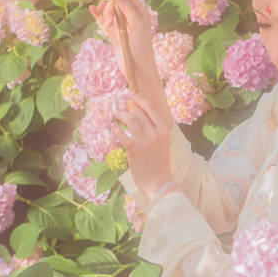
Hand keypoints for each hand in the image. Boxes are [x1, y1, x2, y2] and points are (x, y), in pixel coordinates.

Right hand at [90, 0, 157, 85]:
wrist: (137, 68)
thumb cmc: (141, 48)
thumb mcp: (137, 26)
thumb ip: (128, 9)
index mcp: (139, 11)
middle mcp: (129, 15)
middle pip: (114, 0)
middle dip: (109, 7)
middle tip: (111, 22)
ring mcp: (120, 23)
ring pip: (107, 9)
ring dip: (105, 14)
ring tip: (108, 25)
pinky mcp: (112, 31)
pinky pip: (102, 18)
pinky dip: (97, 14)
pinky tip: (92, 10)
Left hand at [116, 91, 174, 205]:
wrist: (159, 182)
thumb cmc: (159, 164)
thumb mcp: (162, 143)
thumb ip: (153, 130)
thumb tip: (138, 116)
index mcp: (164, 130)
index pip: (150, 108)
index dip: (138, 99)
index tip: (129, 94)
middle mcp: (155, 132)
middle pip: (138, 113)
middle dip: (126, 109)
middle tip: (118, 110)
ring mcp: (145, 140)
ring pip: (130, 119)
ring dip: (120, 115)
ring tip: (115, 115)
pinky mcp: (133, 148)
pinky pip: (121, 133)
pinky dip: (115, 129)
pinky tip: (113, 128)